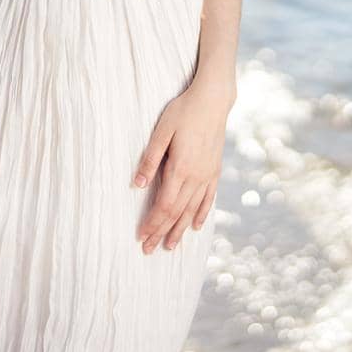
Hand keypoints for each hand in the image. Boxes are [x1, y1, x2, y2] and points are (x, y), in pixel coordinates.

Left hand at [132, 81, 232, 254]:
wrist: (213, 100)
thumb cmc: (183, 112)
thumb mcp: (161, 131)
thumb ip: (149, 159)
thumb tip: (137, 185)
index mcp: (180, 168)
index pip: (164, 205)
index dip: (152, 223)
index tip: (141, 237)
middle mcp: (196, 177)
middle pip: (177, 213)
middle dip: (162, 232)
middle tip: (149, 250)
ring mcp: (207, 175)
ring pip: (192, 210)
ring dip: (180, 230)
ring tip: (170, 246)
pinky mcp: (214, 170)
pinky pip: (208, 199)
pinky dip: (200, 214)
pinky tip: (195, 226)